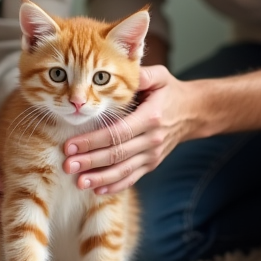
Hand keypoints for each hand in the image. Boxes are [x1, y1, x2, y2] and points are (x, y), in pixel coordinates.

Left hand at [62, 65, 198, 193]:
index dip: (93, 140)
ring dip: (99, 178)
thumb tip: (117, 70)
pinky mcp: (152, 164)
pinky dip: (115, 186)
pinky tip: (96, 190)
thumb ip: (141, 74)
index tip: (71, 145)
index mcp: (151, 116)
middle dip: (90, 161)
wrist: (193, 113)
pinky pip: (132, 178)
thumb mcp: (160, 77)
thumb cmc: (169, 91)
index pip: (118, 132)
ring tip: (78, 182)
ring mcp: (152, 154)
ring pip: (123, 170)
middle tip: (67, 165)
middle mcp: (152, 139)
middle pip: (117, 154)